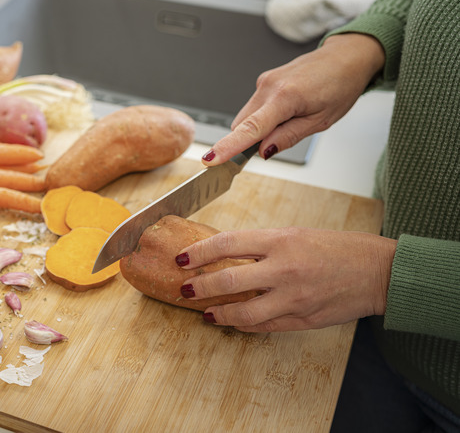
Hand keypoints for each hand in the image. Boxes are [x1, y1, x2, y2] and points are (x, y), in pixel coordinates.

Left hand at [176, 227, 396, 331]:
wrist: (377, 272)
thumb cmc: (337, 248)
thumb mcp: (295, 234)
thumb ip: (261, 245)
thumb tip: (225, 254)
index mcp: (281, 240)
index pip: (227, 243)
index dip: (199, 252)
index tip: (183, 258)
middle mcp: (284, 269)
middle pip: (229, 280)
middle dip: (200, 286)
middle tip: (185, 288)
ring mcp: (293, 297)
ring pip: (243, 311)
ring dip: (218, 313)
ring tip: (205, 312)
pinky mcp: (301, 319)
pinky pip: (263, 326)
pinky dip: (243, 325)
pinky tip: (232, 321)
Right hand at [202, 33, 385, 164]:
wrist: (345, 58)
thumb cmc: (339, 86)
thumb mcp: (320, 121)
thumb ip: (288, 137)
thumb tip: (263, 151)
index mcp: (285, 97)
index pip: (250, 128)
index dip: (228, 147)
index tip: (210, 159)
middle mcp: (269, 86)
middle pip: (242, 125)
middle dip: (249, 141)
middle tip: (274, 146)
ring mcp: (264, 81)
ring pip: (246, 116)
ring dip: (258, 128)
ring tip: (291, 121)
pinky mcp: (264, 80)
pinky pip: (254, 107)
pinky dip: (262, 117)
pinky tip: (286, 112)